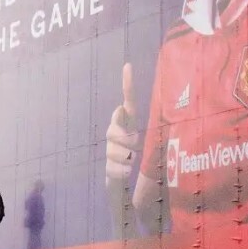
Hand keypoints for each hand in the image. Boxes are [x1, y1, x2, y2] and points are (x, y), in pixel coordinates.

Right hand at [105, 62, 139, 181]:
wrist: (123, 181)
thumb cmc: (134, 156)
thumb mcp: (139, 139)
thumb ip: (129, 124)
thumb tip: (120, 108)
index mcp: (128, 123)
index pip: (128, 102)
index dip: (128, 85)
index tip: (128, 66)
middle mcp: (115, 133)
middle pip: (114, 130)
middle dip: (125, 141)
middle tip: (134, 149)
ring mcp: (110, 150)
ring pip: (115, 151)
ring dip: (126, 159)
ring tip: (130, 163)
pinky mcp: (108, 168)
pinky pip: (114, 168)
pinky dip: (121, 172)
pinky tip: (125, 173)